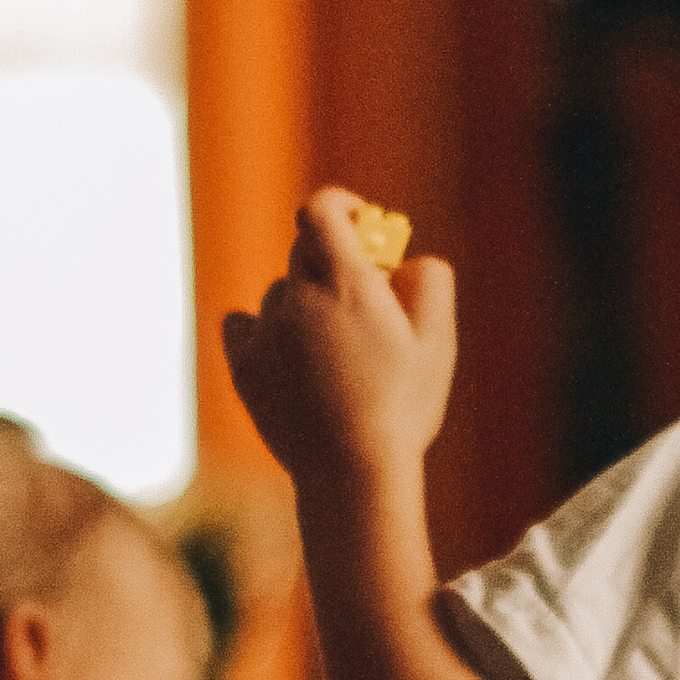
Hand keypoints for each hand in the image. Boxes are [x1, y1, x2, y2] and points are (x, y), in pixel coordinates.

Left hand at [220, 188, 458, 490]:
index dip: (341, 205)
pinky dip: (261, 330)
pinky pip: (241, 325)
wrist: (352, 475)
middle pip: (303, 250)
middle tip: (360, 295)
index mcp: (345, 281)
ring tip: (332, 351)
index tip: (359, 219)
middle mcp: (297, 297)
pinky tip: (284, 352)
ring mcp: (265, 331)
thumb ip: (431, 283)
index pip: (322, 210)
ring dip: (302, 304)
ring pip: (279, 294)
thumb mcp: (438, 343)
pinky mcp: (243, 366)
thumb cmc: (401, 408)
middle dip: (332, 260)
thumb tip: (412, 259)